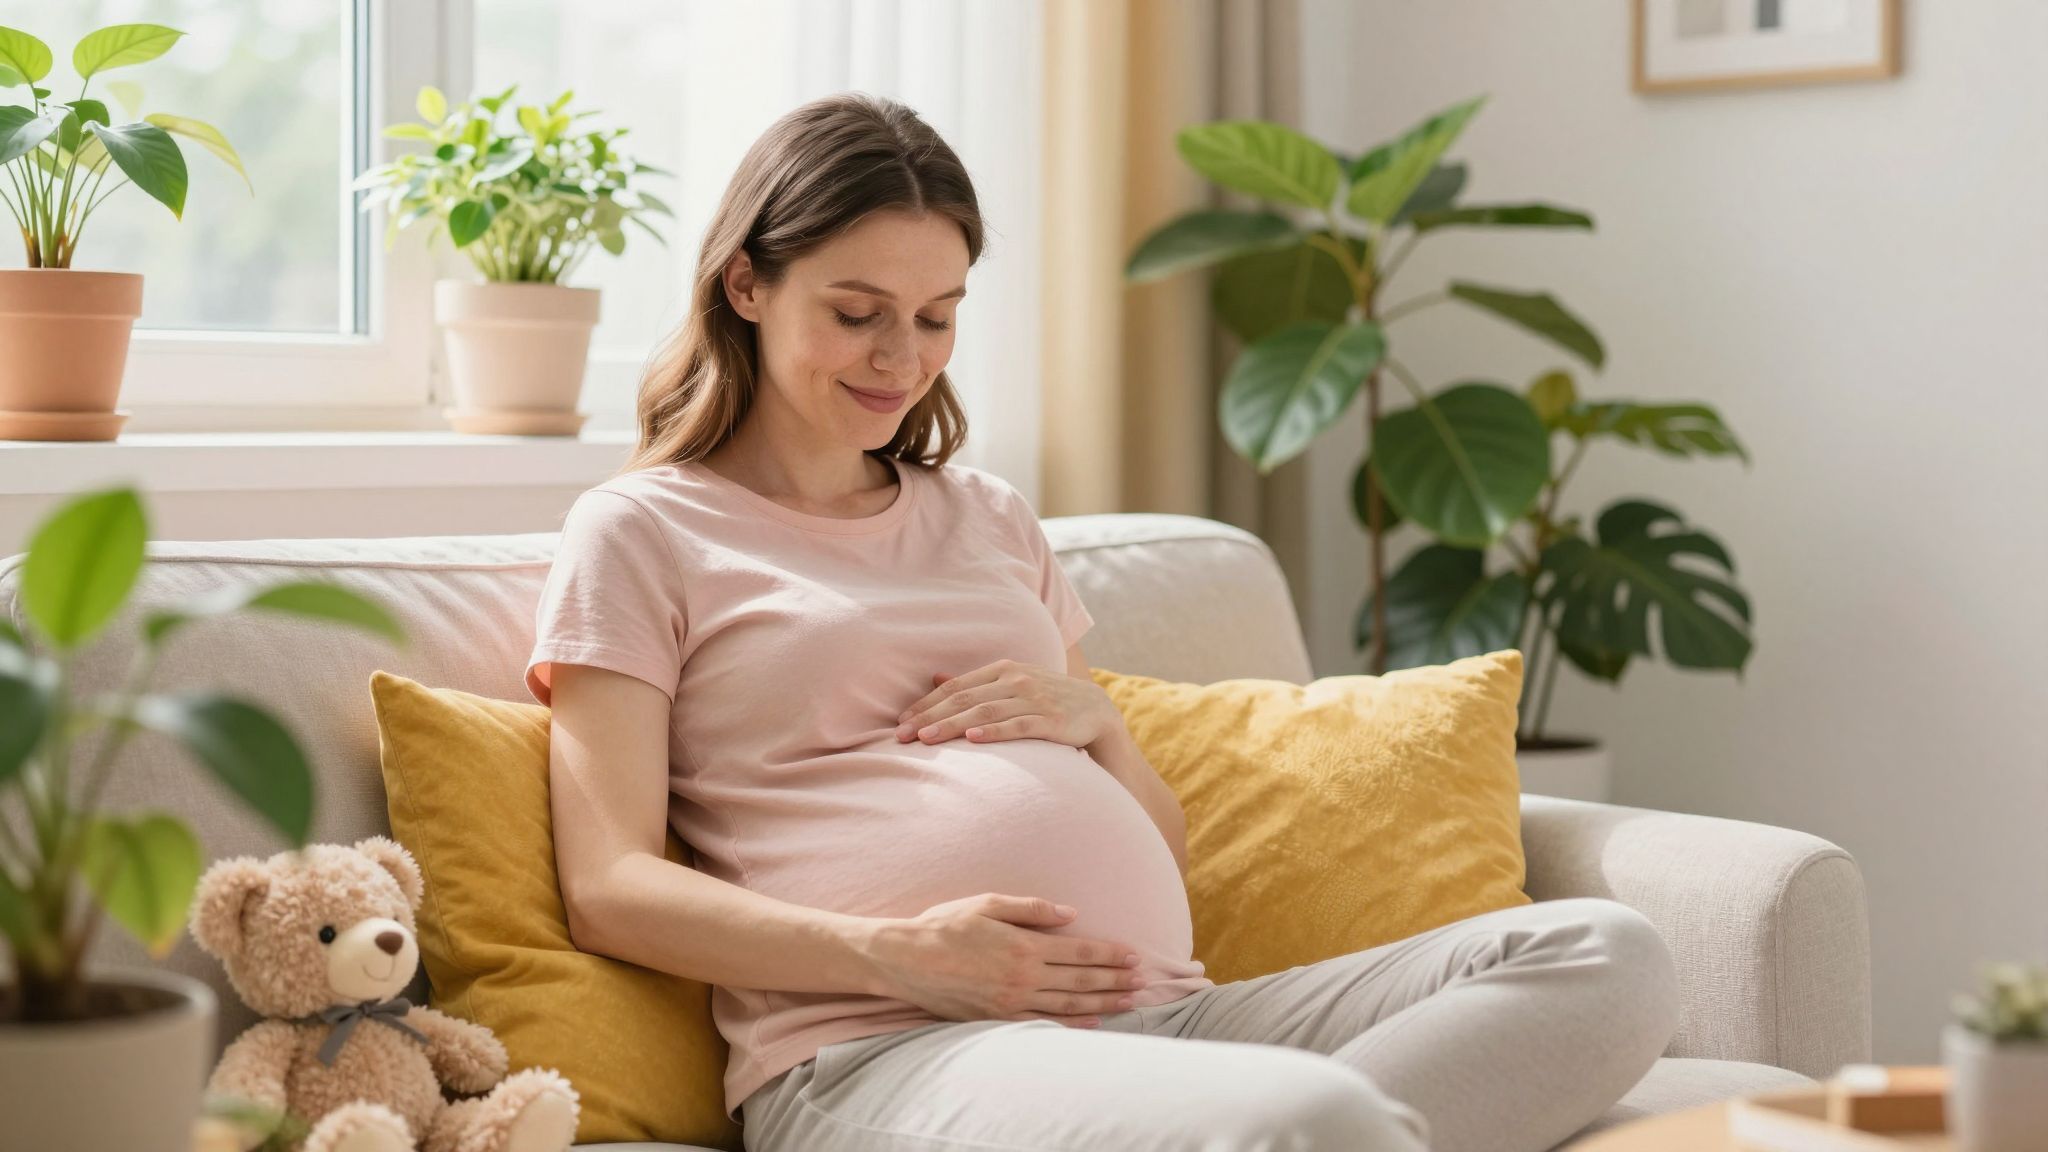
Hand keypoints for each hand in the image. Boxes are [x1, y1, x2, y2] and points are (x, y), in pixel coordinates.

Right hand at [861, 893, 1148, 1026]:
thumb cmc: (944, 925)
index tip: (1134, 956)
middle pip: (1081, 981)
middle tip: (1142, 982)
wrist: (905, 960)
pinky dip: (1071, 1024)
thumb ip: (1031, 909)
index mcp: (1023, 946)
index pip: (1079, 952)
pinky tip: (1091, 1022)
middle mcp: (1023, 977)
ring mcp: (1011, 1002)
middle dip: (1115, 980)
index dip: (1110, 954)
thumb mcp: (987, 904)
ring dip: (1103, 1003)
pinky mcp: (997, 1019)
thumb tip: (1071, 914)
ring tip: (1128, 1002)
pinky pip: (1042, 1024)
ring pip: (1068, 1005)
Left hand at [895, 659, 1118, 747]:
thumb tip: (935, 677)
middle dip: (930, 717)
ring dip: (953, 725)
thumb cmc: (1046, 699)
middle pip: (965, 699)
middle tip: (902, 735)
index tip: (901, 721)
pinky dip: (994, 731)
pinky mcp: (1051, 720)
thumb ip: (975, 682)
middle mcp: (1016, 680)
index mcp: (1003, 670)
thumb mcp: (1011, 683)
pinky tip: (973, 738)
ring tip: (927, 740)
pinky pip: (1017, 726)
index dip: (926, 703)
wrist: (1096, 710)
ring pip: (985, 712)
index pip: (956, 686)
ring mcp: (1034, 699)